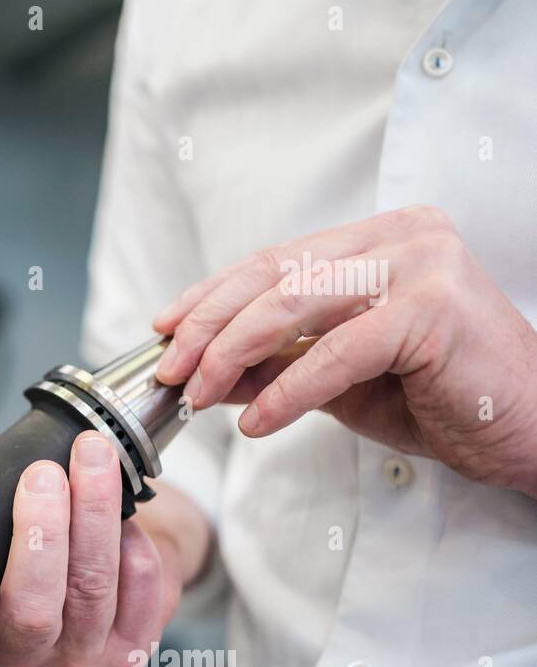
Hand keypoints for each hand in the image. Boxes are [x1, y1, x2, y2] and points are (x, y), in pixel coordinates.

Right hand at [0, 431, 208, 666]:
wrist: (115, 555)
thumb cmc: (35, 546)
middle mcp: (25, 654)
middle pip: (31, 612)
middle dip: (39, 536)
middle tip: (42, 477)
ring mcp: (80, 656)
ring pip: (89, 591)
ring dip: (93, 518)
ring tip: (90, 461)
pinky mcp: (132, 646)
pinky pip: (140, 597)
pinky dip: (136, 550)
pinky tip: (131, 516)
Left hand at [153, 205, 536, 497]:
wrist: (530, 430)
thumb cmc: (442, 399)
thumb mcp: (340, 382)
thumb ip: (276, 366)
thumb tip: (207, 372)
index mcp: (379, 240)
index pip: (273, 261)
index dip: (211, 294)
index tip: (166, 328)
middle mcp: (401, 236)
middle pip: (273, 275)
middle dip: (209, 326)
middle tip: (170, 370)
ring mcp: (421, 264)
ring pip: (294, 304)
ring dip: (233, 353)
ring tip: (200, 395)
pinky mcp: (432, 308)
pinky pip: (336, 351)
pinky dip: (288, 391)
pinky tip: (257, 423)